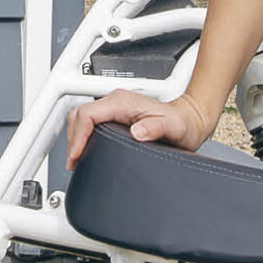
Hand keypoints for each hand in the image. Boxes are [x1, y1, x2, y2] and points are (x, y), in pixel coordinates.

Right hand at [64, 91, 208, 166]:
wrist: (190, 121)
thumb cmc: (182, 123)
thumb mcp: (173, 127)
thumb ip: (156, 127)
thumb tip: (137, 132)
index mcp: (123, 102)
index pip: (88, 114)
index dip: (78, 135)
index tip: (77, 154)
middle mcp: (116, 103)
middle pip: (79, 114)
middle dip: (72, 138)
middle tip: (73, 161)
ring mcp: (114, 110)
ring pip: (82, 119)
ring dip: (75, 137)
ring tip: (76, 159)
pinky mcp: (114, 118)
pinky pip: (90, 124)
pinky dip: (82, 137)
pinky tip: (85, 152)